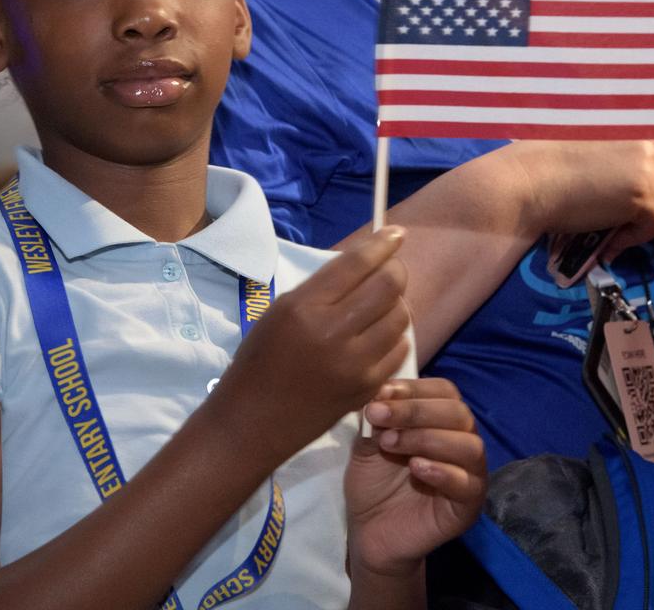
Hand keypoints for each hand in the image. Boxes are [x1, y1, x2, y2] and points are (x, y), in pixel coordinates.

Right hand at [209, 228, 409, 465]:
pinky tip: (379, 336)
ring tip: (381, 305)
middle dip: (396, 270)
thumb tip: (365, 263)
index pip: (356, 264)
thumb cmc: (259, 360)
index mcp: (303, 308)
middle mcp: (332, 332)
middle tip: (391, 269)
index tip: (396, 234)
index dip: (382, 244)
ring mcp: (355, 364)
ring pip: (400, 317)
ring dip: (396, 304)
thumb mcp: (280, 312)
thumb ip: (322, 289)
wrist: (254, 420)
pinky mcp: (368, 387)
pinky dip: (395, 336)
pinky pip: (400, 350)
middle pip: (388, 286)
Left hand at [345, 378, 486, 577]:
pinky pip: (469, 484)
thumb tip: (382, 391)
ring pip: (469, 445)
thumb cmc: (373, 482)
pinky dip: (443, 471)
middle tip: (378, 416)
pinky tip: (415, 468)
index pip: (445, 392)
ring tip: (390, 444)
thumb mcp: (369, 442)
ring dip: (427, 438)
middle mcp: (462, 443)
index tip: (382, 392)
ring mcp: (469, 476)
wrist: (369, 530)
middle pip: (458, 413)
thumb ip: (379, 418)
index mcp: (441, 422)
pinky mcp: (468, 507)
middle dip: (415, 410)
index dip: (415, 388)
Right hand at [505, 137, 653, 260]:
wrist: (527, 181)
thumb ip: (621, 144)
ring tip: (614, 226)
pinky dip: (637, 236)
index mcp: (637, 120)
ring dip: (646, 217)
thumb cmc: (542, 158)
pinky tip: (611, 238)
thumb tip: (642, 170)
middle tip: (625, 210)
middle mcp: (650, 141)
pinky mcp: (645, 198)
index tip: (640, 184)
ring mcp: (650, 169)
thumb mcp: (590, 137)